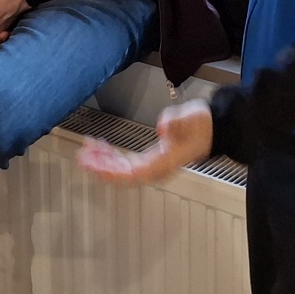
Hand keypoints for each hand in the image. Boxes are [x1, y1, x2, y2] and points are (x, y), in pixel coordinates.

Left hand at [76, 99, 212, 185]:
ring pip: (121, 169)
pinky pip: (126, 162)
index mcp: (163, 163)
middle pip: (122, 174)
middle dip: (100, 167)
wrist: (212, 129)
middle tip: (82, 157)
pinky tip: (101, 147)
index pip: (131, 174)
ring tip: (87, 150)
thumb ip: (177, 121)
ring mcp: (152, 165)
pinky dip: (111, 156)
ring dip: (103, 161)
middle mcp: (155, 168)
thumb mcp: (193, 119)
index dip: (111, 172)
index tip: (95, 166)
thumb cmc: (202, 126)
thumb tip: (163, 126)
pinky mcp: (150, 159)